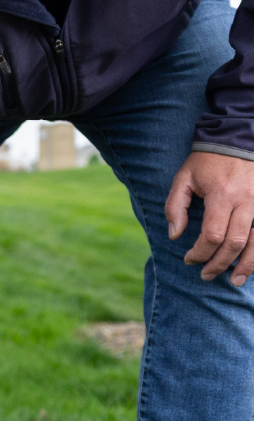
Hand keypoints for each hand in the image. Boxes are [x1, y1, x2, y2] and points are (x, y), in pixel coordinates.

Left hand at [166, 150, 253, 284]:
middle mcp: (246, 201)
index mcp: (222, 195)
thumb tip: (175, 235)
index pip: (212, 235)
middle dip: (219, 264)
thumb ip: (175, 206)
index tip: (189, 259)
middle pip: (235, 243)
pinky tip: (250, 265)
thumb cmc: (207, 161)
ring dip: (246, 265)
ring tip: (234, 281)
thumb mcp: (183, 178)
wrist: (237, 139)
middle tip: (206, 274)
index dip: (199, 252)